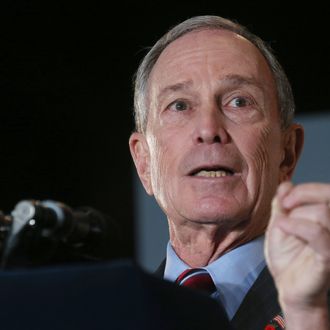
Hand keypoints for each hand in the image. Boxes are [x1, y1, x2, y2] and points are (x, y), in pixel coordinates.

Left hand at [265, 181, 329, 327]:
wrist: (287, 285)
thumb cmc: (286, 256)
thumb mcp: (279, 225)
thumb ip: (283, 205)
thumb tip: (286, 184)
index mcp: (326, 219)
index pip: (328, 193)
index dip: (307, 189)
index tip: (285, 198)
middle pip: (328, 198)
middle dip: (302, 196)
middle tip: (285, 205)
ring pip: (323, 213)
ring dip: (296, 214)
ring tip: (282, 223)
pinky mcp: (328, 257)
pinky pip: (318, 233)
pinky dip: (296, 225)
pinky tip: (282, 226)